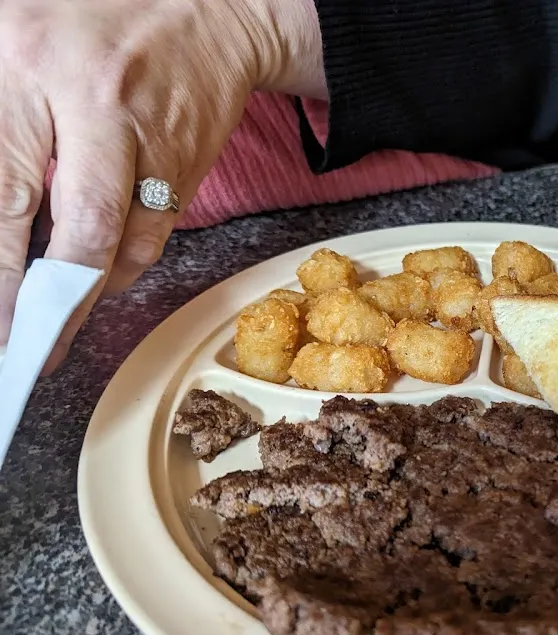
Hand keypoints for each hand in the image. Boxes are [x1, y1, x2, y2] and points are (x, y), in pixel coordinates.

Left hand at [0, 0, 322, 372]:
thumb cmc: (97, 21)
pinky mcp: (188, 163)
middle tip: (27, 350)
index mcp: (26, 62)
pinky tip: (100, 270)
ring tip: (59, 314)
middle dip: (47, 303)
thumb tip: (2, 225)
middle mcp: (93, 102)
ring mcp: (151, 137)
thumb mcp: (15, 43)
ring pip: (124, 243)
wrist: (210, 10)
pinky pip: (154, 234)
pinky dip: (124, 264)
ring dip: (90, 291)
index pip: (3, 191)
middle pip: (75, 229)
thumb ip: (2, 128)